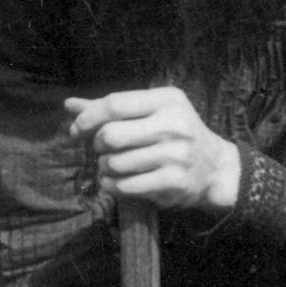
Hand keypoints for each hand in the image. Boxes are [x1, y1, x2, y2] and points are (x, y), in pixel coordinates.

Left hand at [69, 86, 242, 213]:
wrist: (215, 168)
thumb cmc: (175, 135)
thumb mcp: (151, 113)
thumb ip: (112, 109)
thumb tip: (70, 105)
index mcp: (167, 100)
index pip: (114, 104)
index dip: (88, 118)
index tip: (77, 130)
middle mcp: (174, 124)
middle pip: (110, 135)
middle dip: (98, 145)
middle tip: (103, 150)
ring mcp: (176, 155)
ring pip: (115, 162)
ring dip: (104, 168)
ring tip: (111, 167)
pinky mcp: (174, 182)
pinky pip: (126, 186)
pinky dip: (112, 186)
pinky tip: (114, 183)